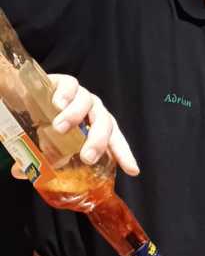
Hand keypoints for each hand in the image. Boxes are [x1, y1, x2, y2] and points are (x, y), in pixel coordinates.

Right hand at [11, 74, 138, 179]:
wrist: (33, 96)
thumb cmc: (48, 124)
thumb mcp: (48, 144)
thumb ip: (41, 158)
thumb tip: (21, 173)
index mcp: (98, 128)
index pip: (116, 142)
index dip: (124, 155)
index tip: (132, 170)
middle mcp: (94, 112)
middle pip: (104, 124)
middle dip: (98, 142)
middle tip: (87, 157)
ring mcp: (82, 96)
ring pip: (87, 104)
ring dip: (75, 117)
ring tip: (59, 128)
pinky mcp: (66, 83)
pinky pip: (71, 86)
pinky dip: (65, 95)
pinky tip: (56, 104)